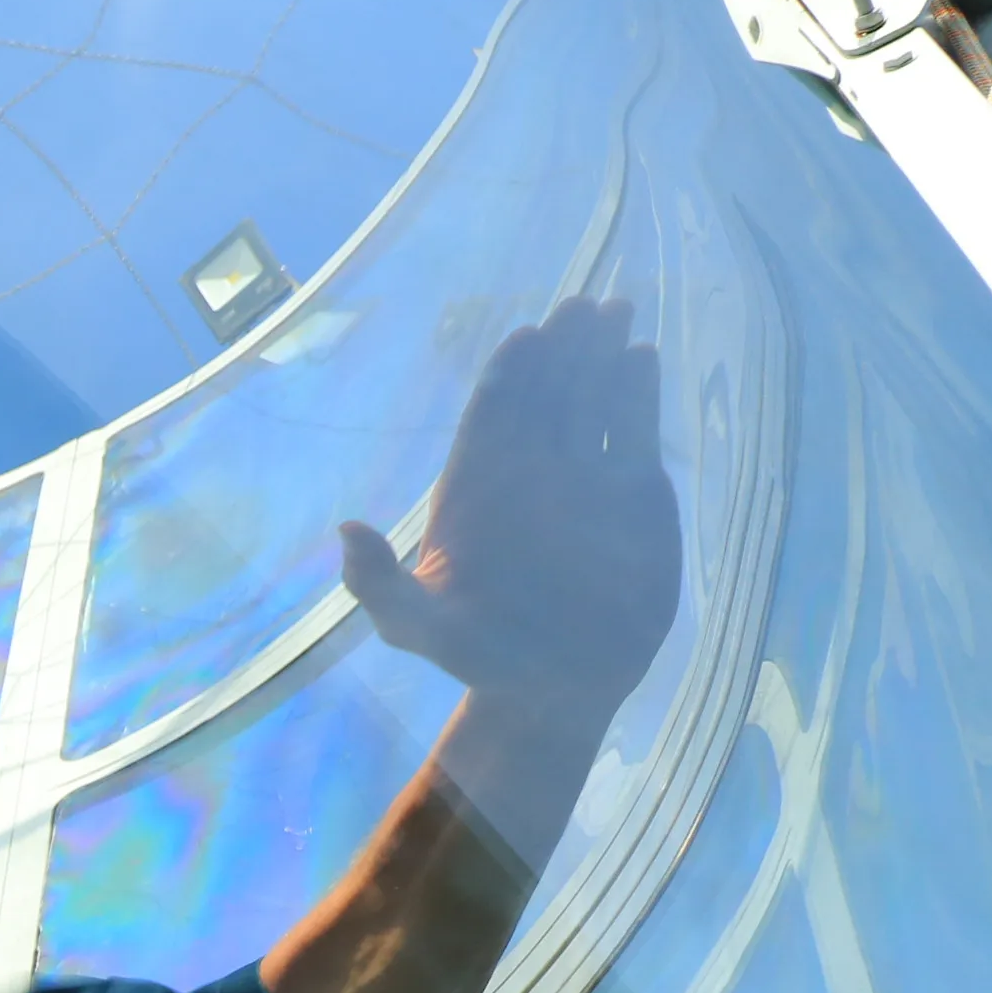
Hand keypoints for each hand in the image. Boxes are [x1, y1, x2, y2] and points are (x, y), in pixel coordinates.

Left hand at [345, 296, 680, 731]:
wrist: (555, 687)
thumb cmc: (479, 658)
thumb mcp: (419, 630)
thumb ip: (381, 586)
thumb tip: (347, 531)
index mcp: (474, 489)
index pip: (490, 417)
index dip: (506, 377)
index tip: (524, 340)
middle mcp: (528, 471)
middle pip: (544, 394)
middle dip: (560, 349)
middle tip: (580, 305)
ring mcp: (582, 475)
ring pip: (589, 399)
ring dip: (601, 355)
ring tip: (617, 308)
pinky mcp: (632, 492)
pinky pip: (633, 429)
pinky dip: (638, 393)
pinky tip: (644, 355)